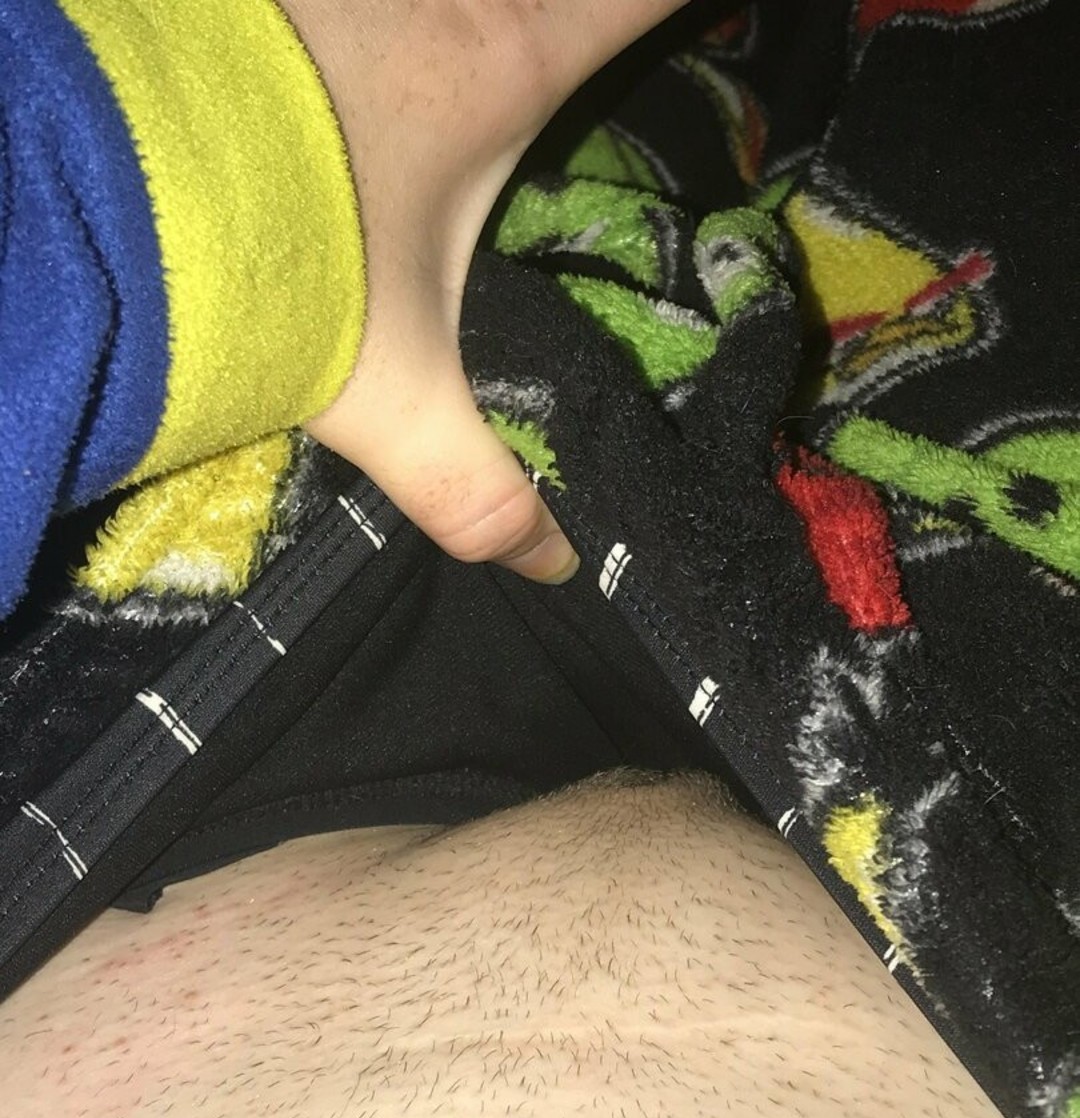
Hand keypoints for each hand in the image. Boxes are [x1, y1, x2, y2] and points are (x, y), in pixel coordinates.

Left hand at [278, 0, 689, 581]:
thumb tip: (548, 564)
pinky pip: (363, 14)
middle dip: (561, 22)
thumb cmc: (275, 265)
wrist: (106, 186)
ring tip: (450, 94)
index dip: (682, 2)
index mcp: (498, 67)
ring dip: (458, 31)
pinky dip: (375, 40)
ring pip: (443, 2)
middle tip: (567, 71)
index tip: (711, 20)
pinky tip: (347, 92)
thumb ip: (470, 484)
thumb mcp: (386, 391)